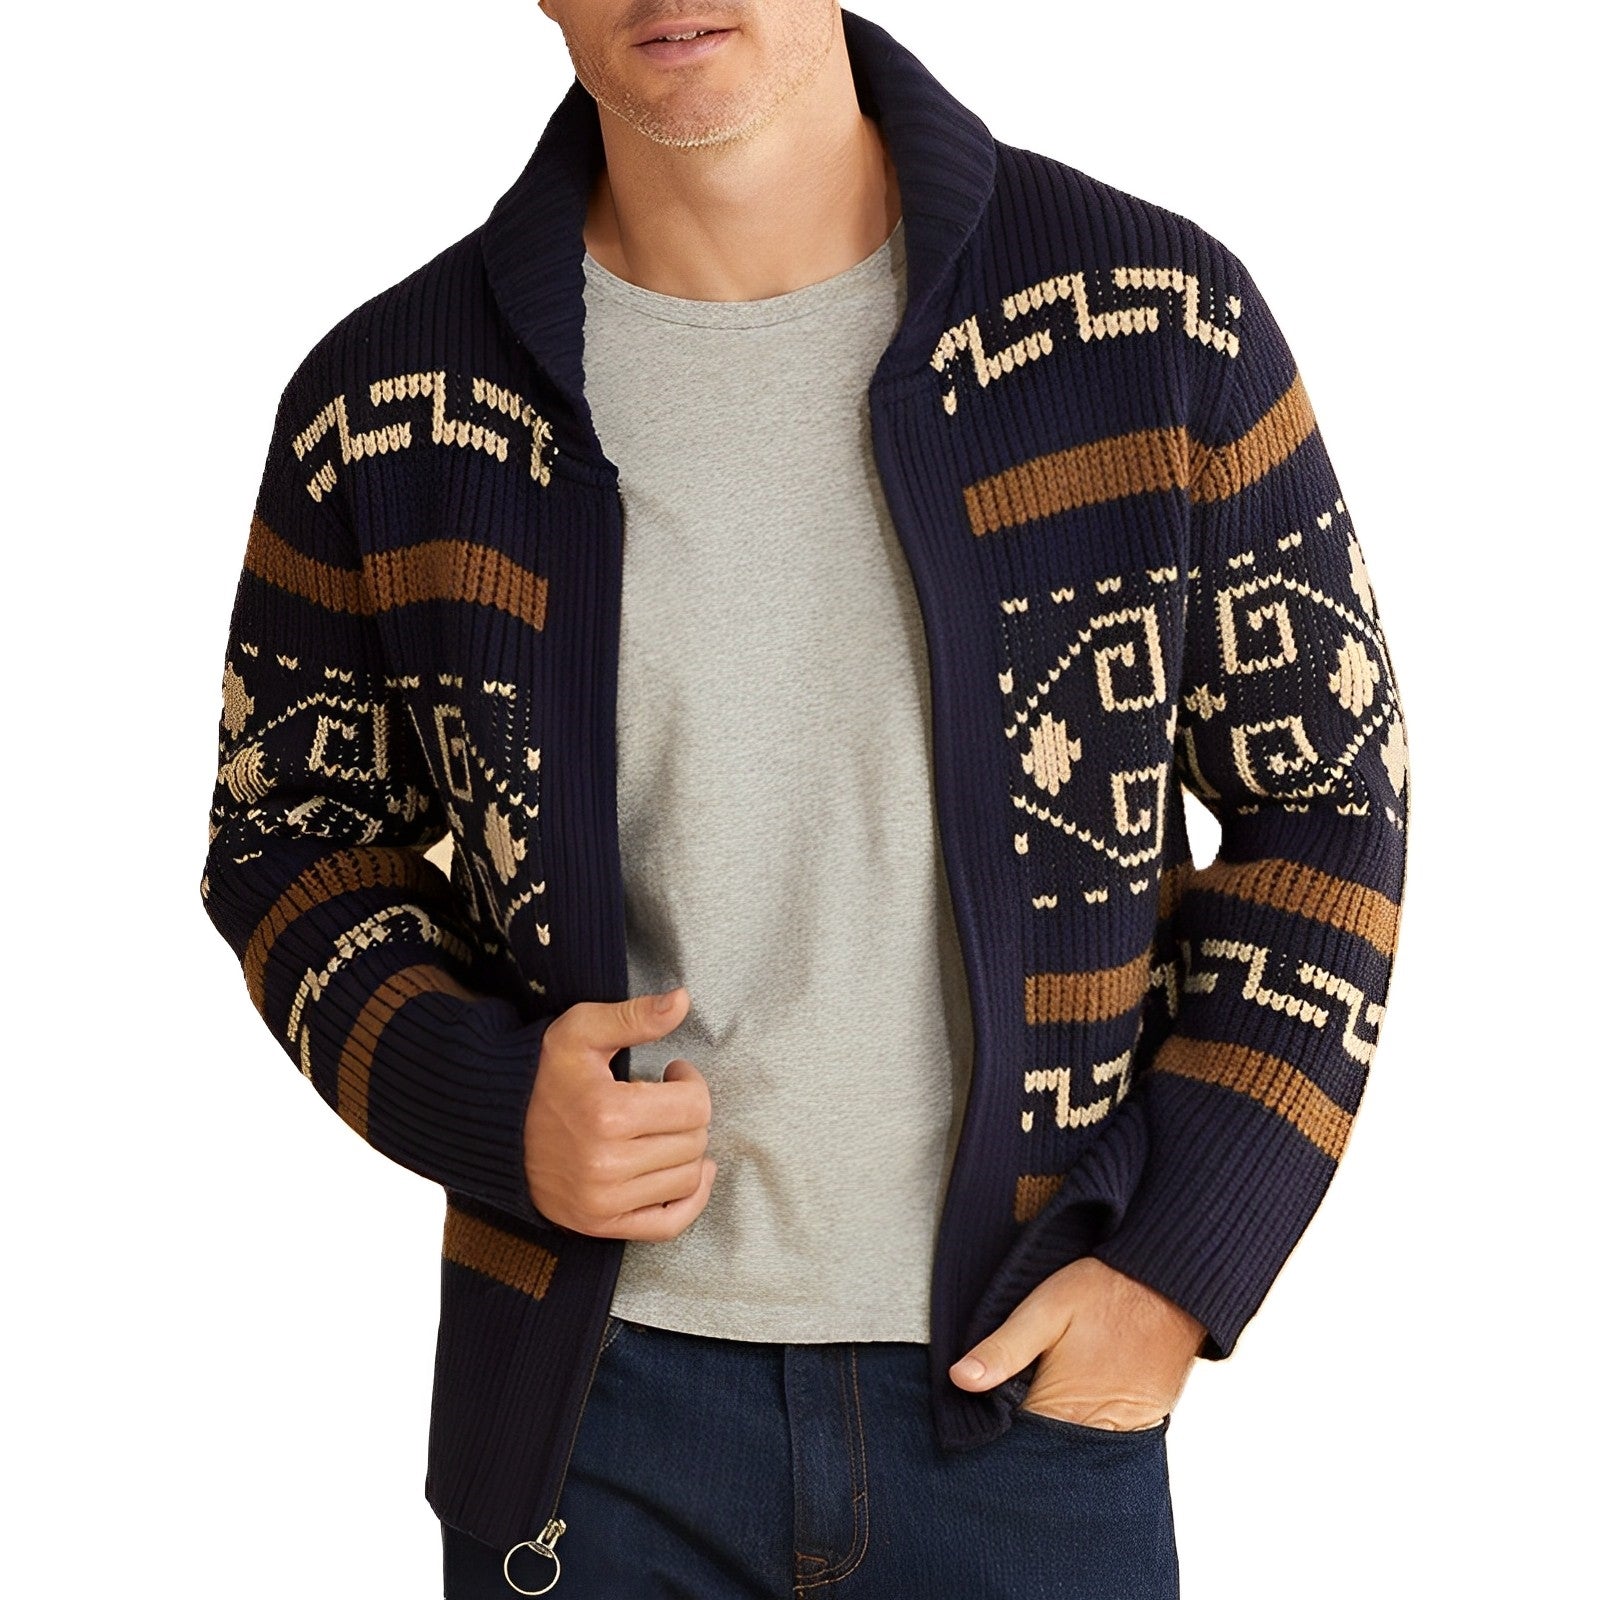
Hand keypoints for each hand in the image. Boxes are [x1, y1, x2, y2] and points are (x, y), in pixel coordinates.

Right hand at [523, 986, 717, 1238]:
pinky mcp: (601, 1224)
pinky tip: (691, 1172)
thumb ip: (635, 1016)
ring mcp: (603, 1201)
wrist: (496, 1125)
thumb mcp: (582, 1030)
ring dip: (686, 1150)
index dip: (691, 1083)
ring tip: (662, 1129)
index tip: (673, 1074)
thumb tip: (683, 1000)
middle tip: (664, 1099)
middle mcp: (607, 1164)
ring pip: (687, 1179)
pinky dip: (691, 1200)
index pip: (694, 1106)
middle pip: (694, 1142)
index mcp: (607, 1113)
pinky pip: (669, 1224)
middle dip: (688, 1114)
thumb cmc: (542, 1073)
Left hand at [949, 1257, 1205, 1429]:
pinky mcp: (1145, 1421)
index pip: (1016, 1445)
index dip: (993, 1432)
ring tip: (1040, 1407)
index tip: (980, 1416)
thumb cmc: (1103, 1291)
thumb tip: (959, 1379)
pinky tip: (1073, 1408)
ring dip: (1056, 1439)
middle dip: (1024, 1442)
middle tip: (1006, 1411)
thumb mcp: (1044, 1309)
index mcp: (1063, 1408)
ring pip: (1077, 1452)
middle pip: (1047, 1454)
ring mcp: (1125, 1431)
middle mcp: (1095, 1432)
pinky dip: (1087, 1432)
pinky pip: (1108, 1442)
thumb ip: (1003, 1349)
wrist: (1171, 1284)